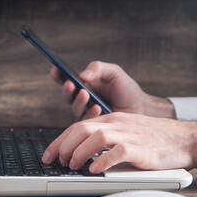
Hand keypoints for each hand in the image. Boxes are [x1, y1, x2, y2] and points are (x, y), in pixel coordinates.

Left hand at [42, 112, 196, 176]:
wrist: (185, 139)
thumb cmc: (156, 138)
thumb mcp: (127, 131)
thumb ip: (107, 137)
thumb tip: (83, 152)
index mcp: (113, 119)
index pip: (79, 125)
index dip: (60, 140)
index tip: (49, 154)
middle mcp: (118, 124)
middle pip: (82, 128)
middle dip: (64, 145)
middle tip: (57, 161)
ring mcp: (129, 134)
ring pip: (96, 137)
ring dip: (80, 152)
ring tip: (73, 165)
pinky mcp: (140, 148)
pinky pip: (117, 151)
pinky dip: (103, 160)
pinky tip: (94, 169)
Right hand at [50, 61, 175, 119]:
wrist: (141, 108)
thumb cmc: (127, 90)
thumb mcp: (114, 72)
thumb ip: (98, 68)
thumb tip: (82, 75)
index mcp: (85, 85)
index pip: (66, 79)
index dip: (58, 75)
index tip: (55, 70)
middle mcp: (83, 100)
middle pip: (67, 96)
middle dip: (67, 90)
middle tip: (72, 84)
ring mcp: (87, 114)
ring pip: (75, 110)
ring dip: (78, 102)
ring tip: (86, 94)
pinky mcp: (94, 127)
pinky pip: (86, 123)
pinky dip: (90, 114)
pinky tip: (97, 108)